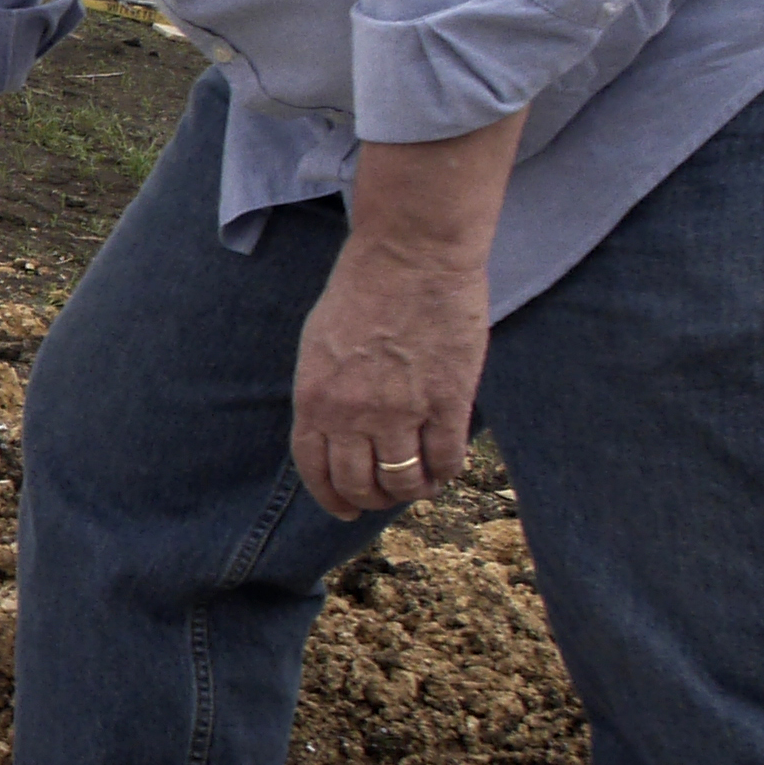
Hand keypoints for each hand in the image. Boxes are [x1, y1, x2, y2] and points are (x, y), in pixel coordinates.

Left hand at [290, 236, 488, 520]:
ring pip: (404, 482)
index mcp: (315, 399)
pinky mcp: (447, 402)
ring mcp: (401, 412)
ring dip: (411, 491)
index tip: (345, 510)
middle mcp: (352, 414)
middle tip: (387, 494)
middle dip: (372, 498)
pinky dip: (445, 473)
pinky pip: (445, 460)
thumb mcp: (319, 345)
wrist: (411, 254)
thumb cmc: (363, 289)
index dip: (331, 498)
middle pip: (360, 484)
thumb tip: (335, 432)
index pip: (316, 470)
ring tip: (419, 484)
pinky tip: (446, 468)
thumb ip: (325, 392)